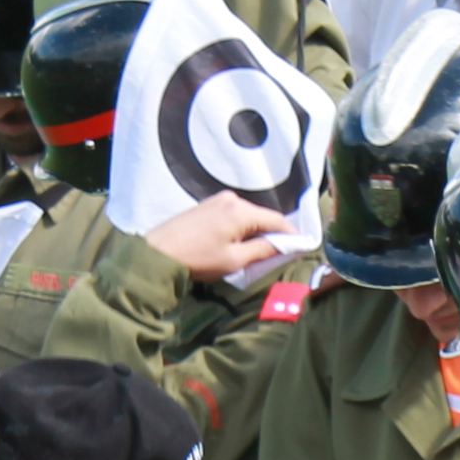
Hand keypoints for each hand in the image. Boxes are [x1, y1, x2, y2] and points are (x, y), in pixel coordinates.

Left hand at [143, 192, 301, 283]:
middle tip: (282, 254)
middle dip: (273, 234)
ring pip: (247, 217)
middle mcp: (231, 199)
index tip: (303, 248)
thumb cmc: (197, 259)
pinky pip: (233, 216)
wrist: (156, 254)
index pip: (277, 220)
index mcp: (241, 210)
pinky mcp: (205, 206)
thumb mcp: (234, 260)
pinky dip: (241, 229)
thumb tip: (286, 245)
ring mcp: (216, 200)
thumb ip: (263, 250)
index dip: (292, 235)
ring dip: (256, 232)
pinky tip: (238, 244)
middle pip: (262, 217)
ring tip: (259, 253)